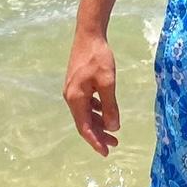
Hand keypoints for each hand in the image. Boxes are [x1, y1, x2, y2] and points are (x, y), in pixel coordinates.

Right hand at [63, 30, 119, 155]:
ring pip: (86, 113)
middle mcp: (71, 97)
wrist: (88, 35)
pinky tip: (105, 111)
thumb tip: (113, 127)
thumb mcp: (107, 82)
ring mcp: (72, 90)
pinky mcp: (77, 83)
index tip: (107, 152)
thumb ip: (109, 106)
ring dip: (99, 122)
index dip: (96, 141)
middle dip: (99, 134)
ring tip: (113, 130)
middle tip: (115, 144)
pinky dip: (96, 110)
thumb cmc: (98, 58)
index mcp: (76, 99)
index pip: (85, 128)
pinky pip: (86, 103)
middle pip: (85, 122)